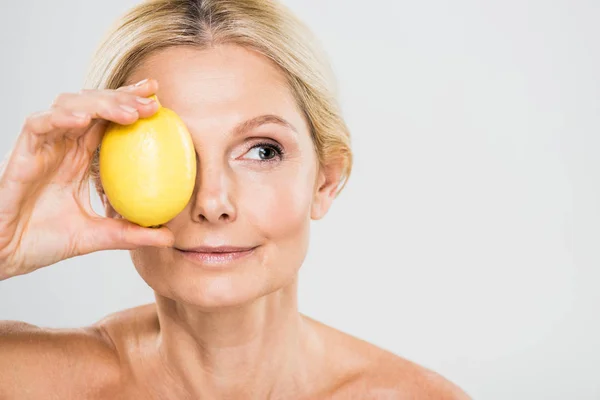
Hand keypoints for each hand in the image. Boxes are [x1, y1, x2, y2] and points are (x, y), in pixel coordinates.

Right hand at [0, 78, 173, 279]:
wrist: (8, 255)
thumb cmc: (46, 241)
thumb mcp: (99, 236)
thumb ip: (132, 233)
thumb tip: (170, 236)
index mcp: (80, 157)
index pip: (109, 120)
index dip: (131, 104)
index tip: (159, 100)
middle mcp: (64, 145)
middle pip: (94, 104)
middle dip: (123, 96)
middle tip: (152, 100)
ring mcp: (44, 146)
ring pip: (70, 106)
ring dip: (100, 103)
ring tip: (128, 112)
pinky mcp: (23, 153)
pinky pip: (40, 124)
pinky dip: (61, 117)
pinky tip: (84, 119)